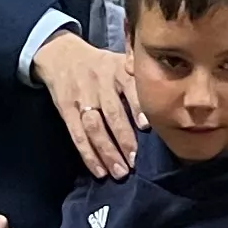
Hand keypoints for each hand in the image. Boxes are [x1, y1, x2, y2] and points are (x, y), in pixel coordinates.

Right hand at [31, 32, 143, 181]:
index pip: (130, 87)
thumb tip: (166, 109)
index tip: (146, 127)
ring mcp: (82, 97)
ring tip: (120, 171)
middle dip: (124, 138)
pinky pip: (77, 135)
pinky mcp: (66, 110)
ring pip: (94, 127)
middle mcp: (100, 82)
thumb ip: (139, 81)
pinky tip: (100, 171)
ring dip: (107, 152)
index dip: (137, 107)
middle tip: (135, 161)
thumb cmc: (103, 65)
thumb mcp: (122, 62)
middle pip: (112, 113)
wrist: (61, 55)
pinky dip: (88, 155)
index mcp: (118, 69)